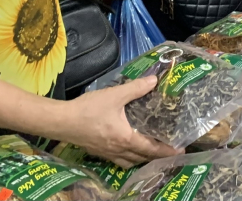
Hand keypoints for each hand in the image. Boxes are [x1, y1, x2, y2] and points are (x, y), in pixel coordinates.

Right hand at [61, 76, 181, 167]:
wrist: (61, 121)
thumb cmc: (88, 109)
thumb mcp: (115, 95)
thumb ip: (136, 88)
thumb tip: (154, 80)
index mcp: (126, 138)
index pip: (151, 149)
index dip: (167, 150)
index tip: (180, 150)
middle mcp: (118, 150)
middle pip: (143, 158)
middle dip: (158, 156)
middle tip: (171, 150)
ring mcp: (107, 153)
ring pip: (131, 161)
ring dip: (144, 158)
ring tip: (153, 152)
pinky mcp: (98, 152)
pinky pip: (120, 160)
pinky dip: (130, 158)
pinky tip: (130, 150)